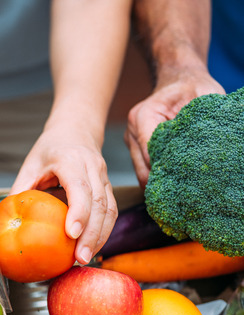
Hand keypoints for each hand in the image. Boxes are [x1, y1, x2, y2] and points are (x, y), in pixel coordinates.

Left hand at [11, 126, 116, 264]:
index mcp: (70, 159)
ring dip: (100, 237)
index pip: (80, 187)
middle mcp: (92, 167)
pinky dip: (103, 231)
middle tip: (79, 258)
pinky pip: (111, 211)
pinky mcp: (109, 187)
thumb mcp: (30, 165)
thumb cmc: (49, 149)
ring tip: (85, 258)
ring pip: (110, 209)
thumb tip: (4, 219)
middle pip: (99, 203)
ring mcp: (105, 177)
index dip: (78, 212)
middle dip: (91, 234)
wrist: (76, 130)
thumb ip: (21, 190)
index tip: (71, 234)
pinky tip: (92, 247)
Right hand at [125, 70, 223, 186]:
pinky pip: (145, 169)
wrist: (179, 80)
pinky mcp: (137, 149)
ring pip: (142, 172)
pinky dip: (159, 178)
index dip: (168, 169)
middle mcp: (132, 130)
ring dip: (160, 182)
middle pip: (142, 167)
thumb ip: (205, 120)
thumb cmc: (192, 86)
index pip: (151, 151)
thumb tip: (219, 145)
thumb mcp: (205, 97)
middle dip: (163, 182)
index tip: (188, 182)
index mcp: (143, 116)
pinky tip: (176, 185)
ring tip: (181, 195)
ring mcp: (132, 141)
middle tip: (185, 196)